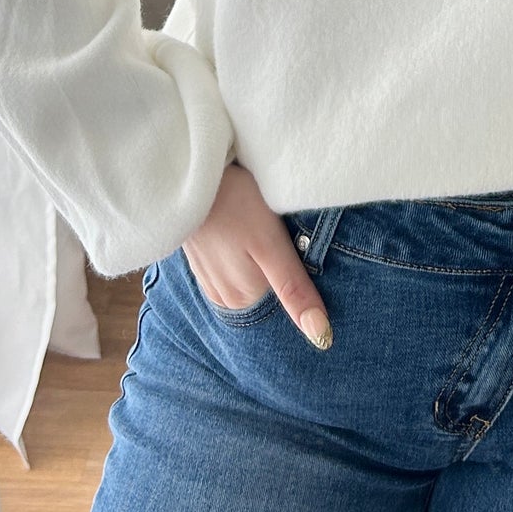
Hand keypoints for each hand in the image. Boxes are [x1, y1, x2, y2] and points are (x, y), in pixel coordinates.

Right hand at [180, 162, 333, 349]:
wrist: (192, 175)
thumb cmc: (235, 203)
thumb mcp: (270, 245)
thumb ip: (293, 289)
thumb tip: (321, 337)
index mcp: (243, 300)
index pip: (285, 305)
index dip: (301, 284)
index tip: (303, 258)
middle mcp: (224, 299)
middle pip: (268, 293)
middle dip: (282, 273)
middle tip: (285, 240)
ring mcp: (211, 281)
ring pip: (253, 281)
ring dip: (263, 264)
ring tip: (265, 235)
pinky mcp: (204, 262)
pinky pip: (235, 270)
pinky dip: (247, 257)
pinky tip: (249, 236)